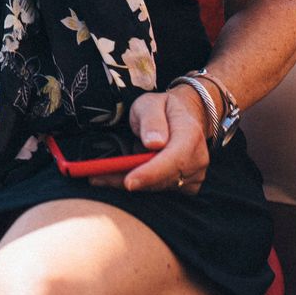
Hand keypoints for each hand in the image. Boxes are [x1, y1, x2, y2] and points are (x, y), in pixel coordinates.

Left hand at [89, 88, 208, 194]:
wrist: (183, 116)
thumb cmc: (162, 108)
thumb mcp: (150, 104)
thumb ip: (151, 120)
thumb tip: (154, 143)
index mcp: (190, 134)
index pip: (173, 159)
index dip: (151, 173)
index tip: (128, 181)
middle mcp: (198, 158)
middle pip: (164, 178)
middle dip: (130, 180)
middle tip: (97, 177)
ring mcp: (195, 174)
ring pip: (159, 187)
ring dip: (130, 183)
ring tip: (102, 174)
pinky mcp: (187, 185)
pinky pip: (160, 190)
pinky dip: (139, 185)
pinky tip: (120, 176)